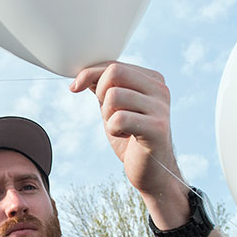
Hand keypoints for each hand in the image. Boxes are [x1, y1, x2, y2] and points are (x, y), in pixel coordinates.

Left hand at [69, 62, 183, 201]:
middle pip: (114, 72)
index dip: (89, 74)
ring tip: (119, 126)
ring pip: (114, 96)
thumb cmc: (131, 138)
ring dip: (107, 115)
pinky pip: (118, 118)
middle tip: (106, 112)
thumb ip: (104, 88)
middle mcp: (160, 89)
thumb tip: (82, 74)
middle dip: (99, 91)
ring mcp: (161, 108)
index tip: (75, 87)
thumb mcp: (115, 107)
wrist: (152, 172)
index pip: (114, 64)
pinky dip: (113, 129)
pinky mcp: (157, 128)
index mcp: (153, 80)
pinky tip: (125, 135)